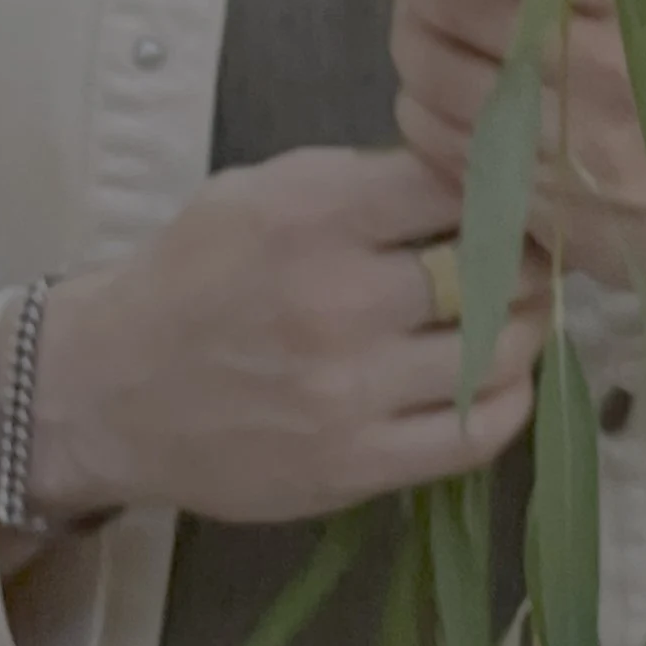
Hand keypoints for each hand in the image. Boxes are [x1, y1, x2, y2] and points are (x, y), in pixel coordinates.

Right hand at [19, 147, 551, 527]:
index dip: (498, 181)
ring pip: (498, 351)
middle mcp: (337, 302)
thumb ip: (360, 180)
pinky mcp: (354, 467)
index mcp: (312, 215)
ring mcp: (349, 393)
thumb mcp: (262, 190)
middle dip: (526, 254)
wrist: (114, 388)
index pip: (454, 184)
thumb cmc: (194, 273)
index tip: (511, 186)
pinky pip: (475, 434)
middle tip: (531, 250)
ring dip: (526, 324)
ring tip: (519, 309)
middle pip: (492, 269)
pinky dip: (508, 398)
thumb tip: (466, 179)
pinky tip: (499, 374)